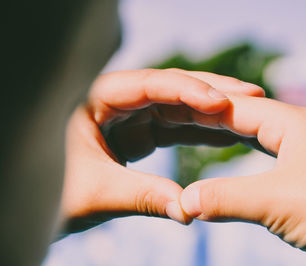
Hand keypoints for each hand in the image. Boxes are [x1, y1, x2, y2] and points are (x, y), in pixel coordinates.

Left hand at [60, 69, 263, 234]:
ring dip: (211, 111)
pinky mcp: (138, 133)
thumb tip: (189, 211)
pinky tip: (226, 134)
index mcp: (94, 100)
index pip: (147, 84)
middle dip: (210, 93)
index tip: (222, 101)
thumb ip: (142, 198)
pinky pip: (174, 126)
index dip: (188, 89)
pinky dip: (200, 130)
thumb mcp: (94, 194)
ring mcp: (128, 116)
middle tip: (251, 95)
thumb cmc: (50, 194)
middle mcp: (114, 101)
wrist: (36, 204)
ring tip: (247, 114)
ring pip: (176, 106)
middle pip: (169, 89)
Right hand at [180, 94, 305, 264]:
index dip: (205, 109)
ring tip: (210, 135)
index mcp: (296, 122)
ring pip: (265, 138)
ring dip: (236, 139)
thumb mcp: (272, 202)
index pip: (240, 108)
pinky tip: (247, 164)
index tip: (175, 109)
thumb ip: (223, 198)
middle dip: (218, 121)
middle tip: (185, 119)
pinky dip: (254, 160)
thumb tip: (183, 202)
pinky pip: (276, 158)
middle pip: (252, 118)